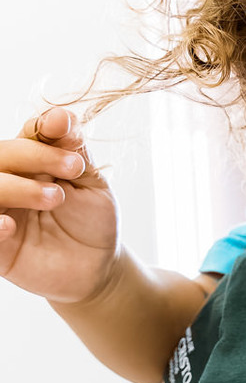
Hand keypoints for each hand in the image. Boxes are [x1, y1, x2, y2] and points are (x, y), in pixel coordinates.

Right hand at [0, 106, 120, 302]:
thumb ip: (73, 150)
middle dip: (32, 156)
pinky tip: (9, 226)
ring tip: (54, 198)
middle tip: (72, 168)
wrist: (99, 267)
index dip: (41, 128)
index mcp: (31, 162)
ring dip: (16, 188)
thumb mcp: (91, 183)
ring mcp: (1, 213)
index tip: (63, 127)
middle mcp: (10, 182)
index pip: (26, 135)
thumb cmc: (93, 221)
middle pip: (1, 156)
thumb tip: (60, 114)